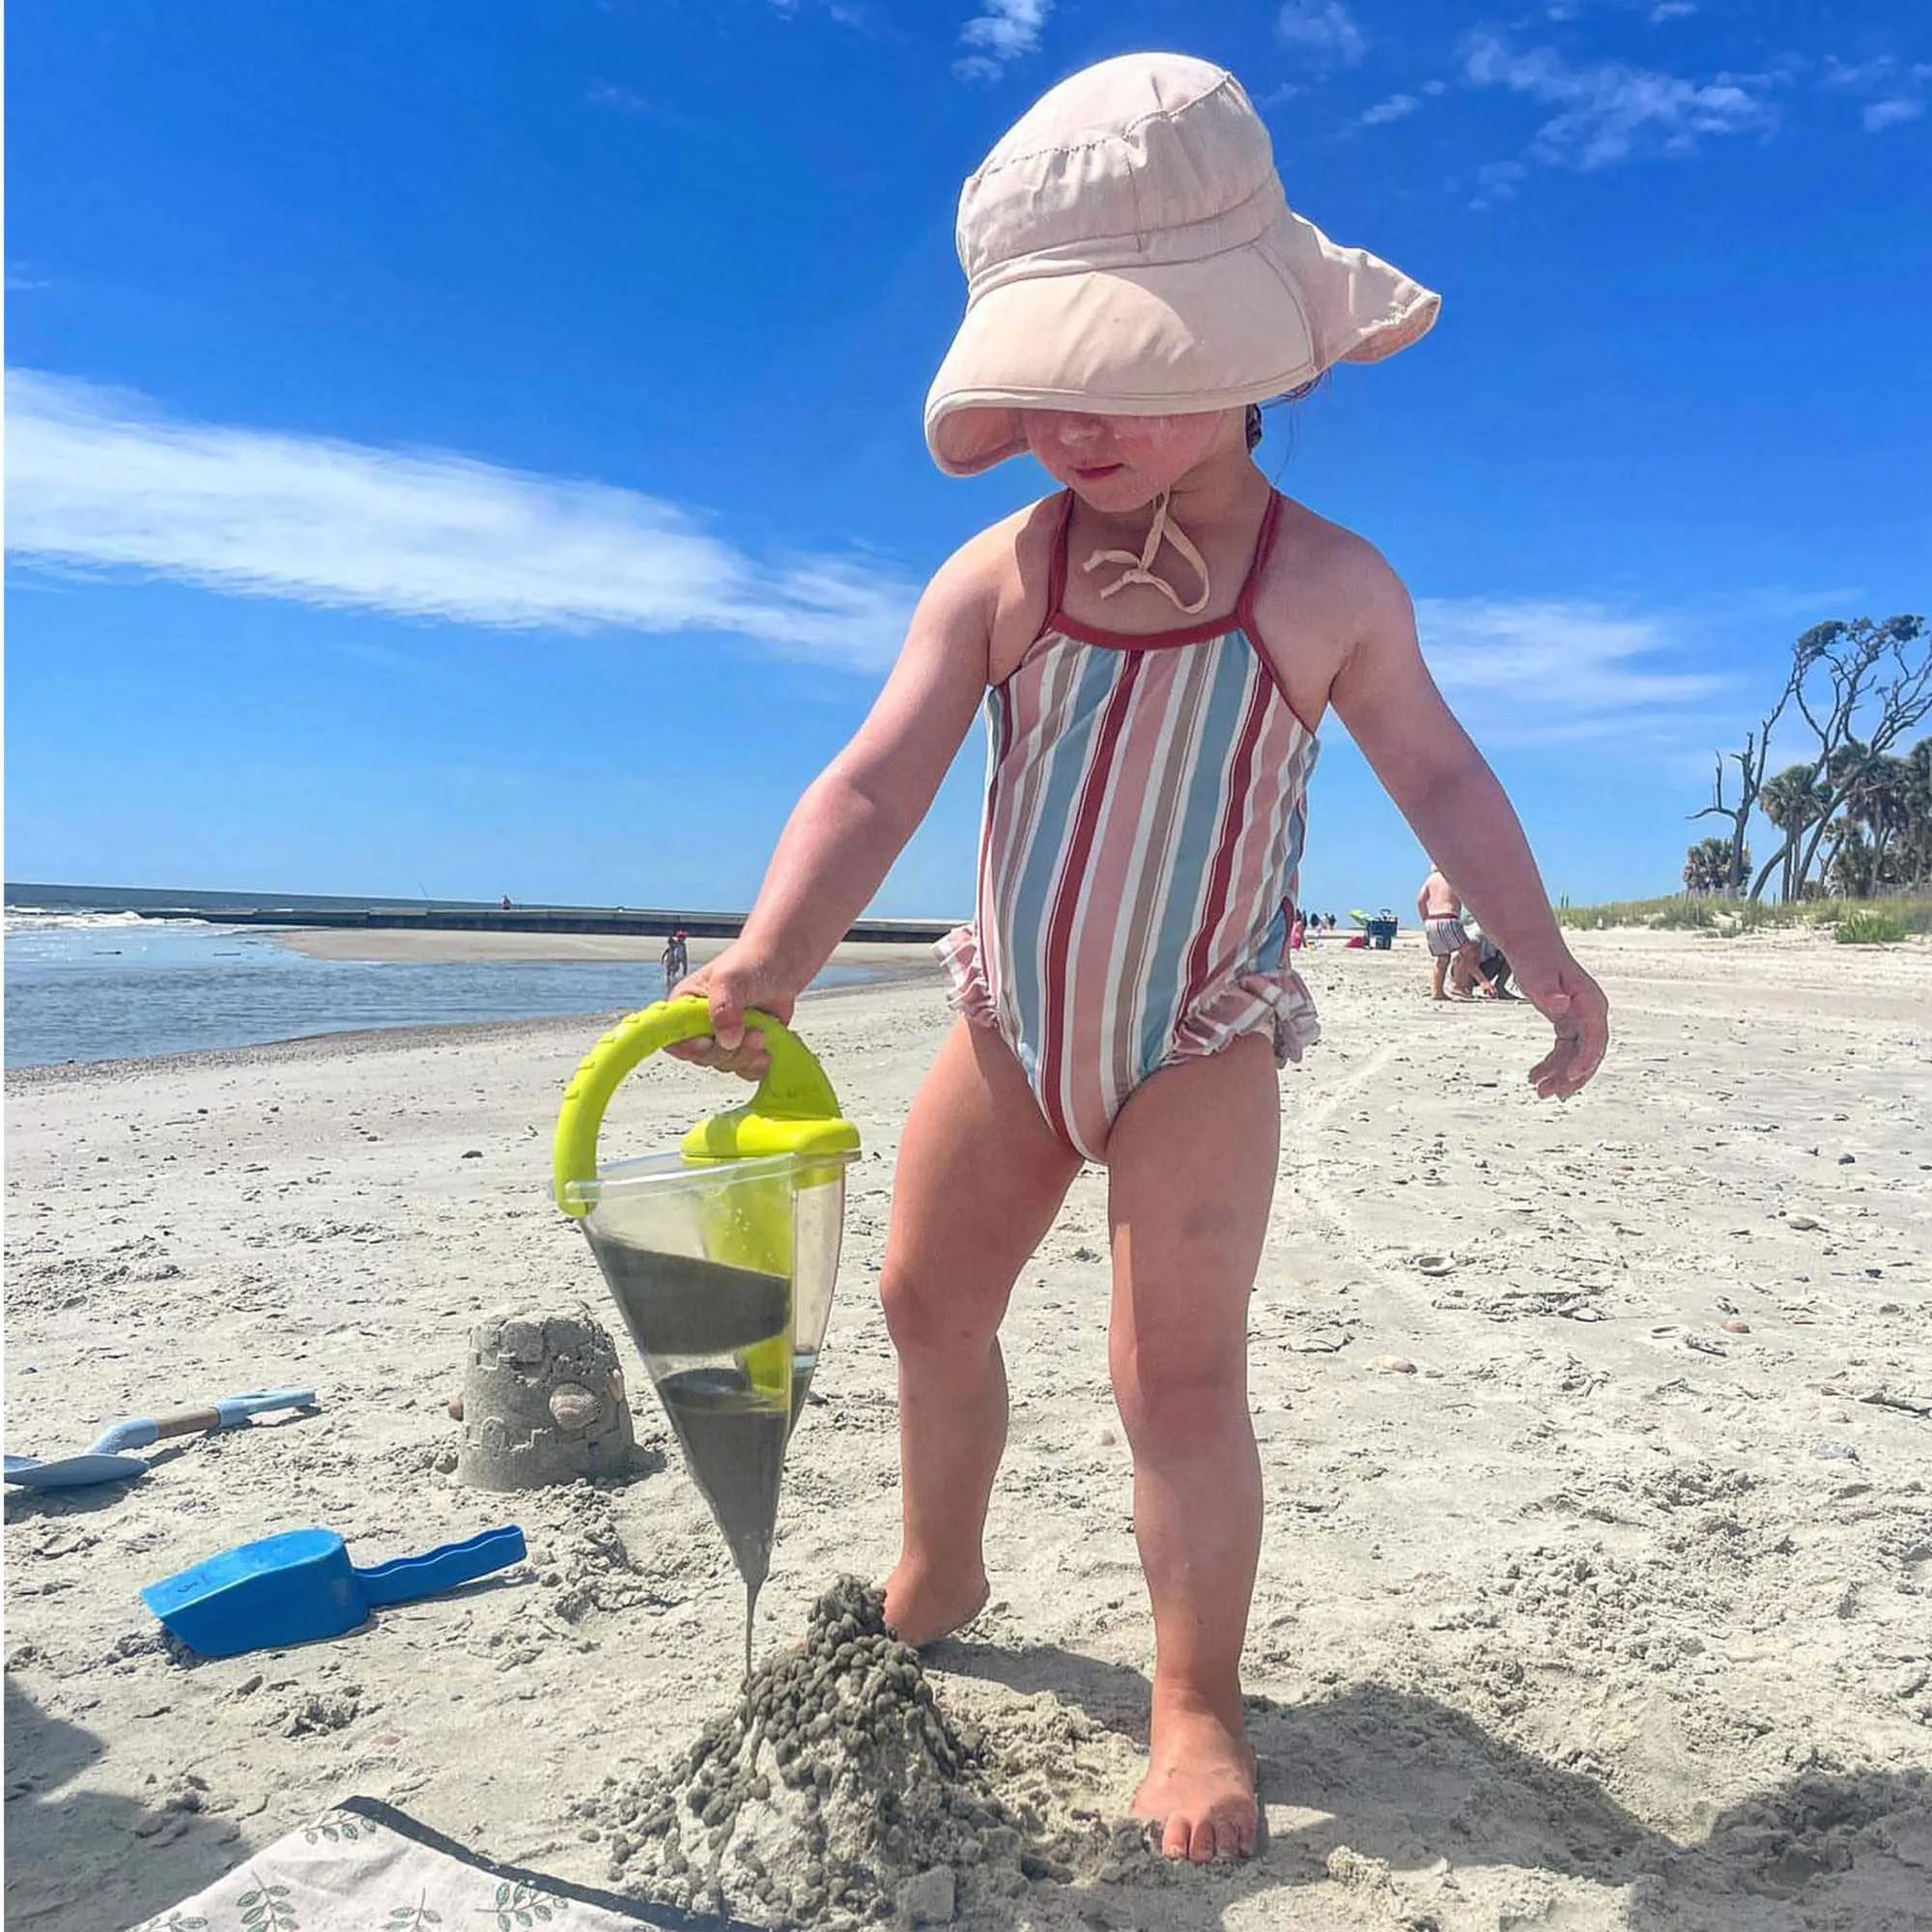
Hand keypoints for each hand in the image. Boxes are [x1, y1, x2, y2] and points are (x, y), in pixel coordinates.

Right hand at [665, 943, 798, 1081]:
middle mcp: (699, 1025)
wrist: (782, 962)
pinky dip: (757, 1064)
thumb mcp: (731, 978)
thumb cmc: (751, 960)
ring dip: (747, 1056)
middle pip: (702, 1057)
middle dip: (729, 1051)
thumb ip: (723, 1007)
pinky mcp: (742, 1046)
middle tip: (752, 1032)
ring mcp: (722, 1037)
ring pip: (726, 1064)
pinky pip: (744, 1069)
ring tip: (762, 1034)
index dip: (688, 1047)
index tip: (708, 1042)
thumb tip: (726, 1040)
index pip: (671, 1038)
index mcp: (685, 1006)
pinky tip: (767, 1048)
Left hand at [1516, 951, 1608, 1099]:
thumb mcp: (1538, 974)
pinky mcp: (1568, 1023)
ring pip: (1575, 1056)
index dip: (1586, 1059)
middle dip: (1571, 1077)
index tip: (1570, 1076)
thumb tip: (1560, 1005)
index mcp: (1591, 1001)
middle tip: (1550, 1094)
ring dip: (1560, 1076)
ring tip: (1540, 1092)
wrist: (1531, 946)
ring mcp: (1581, 1019)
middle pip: (1588, 1053)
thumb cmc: (1535, 959)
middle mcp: (1591, 1013)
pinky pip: (1564, 1050)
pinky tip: (1535, 1076)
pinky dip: (1552, 1065)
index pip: (1595, 1037)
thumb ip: (1547, 991)